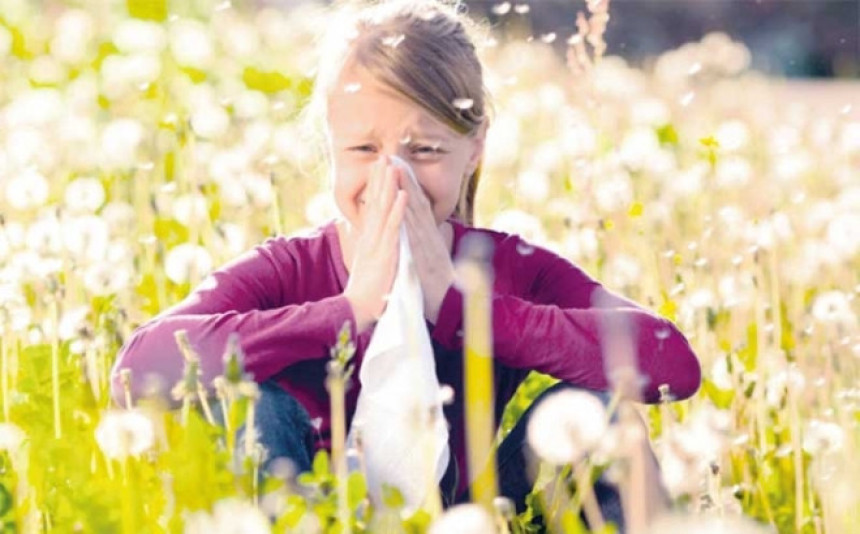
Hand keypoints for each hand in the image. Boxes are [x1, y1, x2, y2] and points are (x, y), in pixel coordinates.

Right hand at [343, 157, 407, 332]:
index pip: (372, 206)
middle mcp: (371, 237)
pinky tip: (402, 194)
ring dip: (388, 186)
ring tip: (391, 165)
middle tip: (383, 155)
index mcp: (369, 239)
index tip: (378, 166)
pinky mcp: (385, 254)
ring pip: (383, 210)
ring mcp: (377, 244)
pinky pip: (393, 229)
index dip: (375, 186)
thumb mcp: (368, 263)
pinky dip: (398, 211)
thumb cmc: (367, 290)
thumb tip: (367, 236)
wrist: (359, 310)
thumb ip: (369, 247)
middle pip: (375, 202)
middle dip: (379, 178)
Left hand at [396, 164, 455, 324]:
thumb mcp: (432, 262)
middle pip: (415, 203)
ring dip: (406, 190)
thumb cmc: (438, 289)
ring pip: (415, 213)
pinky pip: (415, 235)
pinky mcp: (425, 258)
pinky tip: (404, 202)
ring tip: (395, 169)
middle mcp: (429, 238)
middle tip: (393, 156)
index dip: (407, 186)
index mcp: (428, 238)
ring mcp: (428, 246)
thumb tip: (431, 230)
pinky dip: (409, 217)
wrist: (449, 310)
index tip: (396, 166)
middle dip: (404, 179)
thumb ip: (430, 244)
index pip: (416, 207)